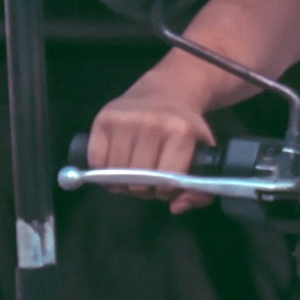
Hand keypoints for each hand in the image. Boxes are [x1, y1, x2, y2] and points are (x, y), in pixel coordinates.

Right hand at [85, 80, 216, 211]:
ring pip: (115, 175)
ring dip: (122, 182)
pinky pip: (96, 162)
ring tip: (133, 172)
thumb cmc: (184, 128)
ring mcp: (125, 120)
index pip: (166, 182)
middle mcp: (152, 124)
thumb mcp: (203, 154)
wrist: (165, 91)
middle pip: (138, 182)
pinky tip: (116, 164)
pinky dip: (103, 171)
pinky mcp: (103, 119)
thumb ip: (200, 190)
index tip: (167, 184)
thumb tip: (175, 207)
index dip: (165, 191)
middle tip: (149, 179)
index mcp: (180, 132)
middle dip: (144, 189)